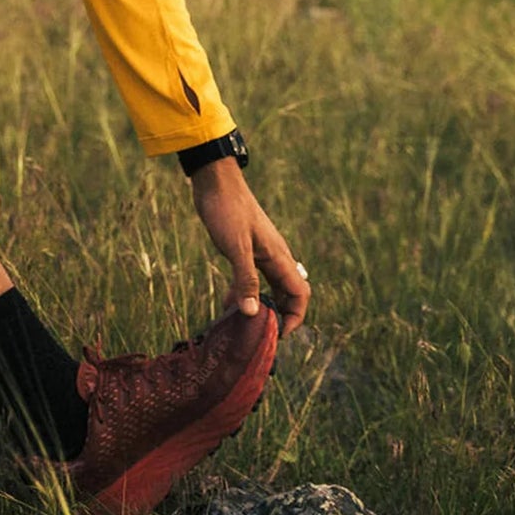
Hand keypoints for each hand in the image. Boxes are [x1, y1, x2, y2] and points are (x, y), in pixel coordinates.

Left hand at [190, 158, 310, 336]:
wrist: (215, 182)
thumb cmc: (227, 210)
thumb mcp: (236, 248)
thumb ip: (245, 280)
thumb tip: (253, 314)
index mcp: (278, 256)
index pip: (300, 294)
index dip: (294, 317)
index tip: (277, 333)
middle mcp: (275, 256)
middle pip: (287, 293)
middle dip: (279, 314)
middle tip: (259, 332)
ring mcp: (261, 251)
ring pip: (270, 286)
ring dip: (262, 304)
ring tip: (243, 323)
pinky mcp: (246, 248)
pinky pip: (254, 277)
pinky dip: (247, 291)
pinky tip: (230, 302)